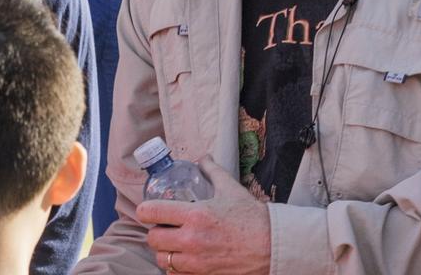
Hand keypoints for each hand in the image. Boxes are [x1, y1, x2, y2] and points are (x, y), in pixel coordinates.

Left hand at [137, 157, 270, 274]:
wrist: (274, 247)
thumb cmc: (253, 218)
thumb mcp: (231, 190)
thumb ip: (213, 171)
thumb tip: (203, 157)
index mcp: (195, 215)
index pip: (150, 212)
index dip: (146, 210)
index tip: (149, 210)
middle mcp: (192, 240)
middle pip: (152, 239)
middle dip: (155, 232)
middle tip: (163, 228)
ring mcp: (197, 262)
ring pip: (162, 260)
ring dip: (164, 252)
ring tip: (173, 245)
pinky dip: (176, 268)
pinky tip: (184, 259)